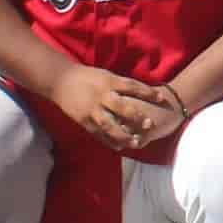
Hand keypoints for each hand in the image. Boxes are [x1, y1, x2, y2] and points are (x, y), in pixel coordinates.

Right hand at [54, 65, 183, 151]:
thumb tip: (142, 92)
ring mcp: (92, 110)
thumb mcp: (105, 75)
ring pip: (109, 125)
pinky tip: (120, 147)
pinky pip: (98, 133)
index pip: (131, 87)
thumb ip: (121, 85)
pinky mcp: (84, 121)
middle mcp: (101, 96)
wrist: (60, 82)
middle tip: (150, 124)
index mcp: (108, 82)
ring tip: (137, 142)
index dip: (147, 92)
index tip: (162, 98)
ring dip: (124, 135)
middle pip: (121, 107)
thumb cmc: (87, 77)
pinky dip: (110, 141)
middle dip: (136, 116)